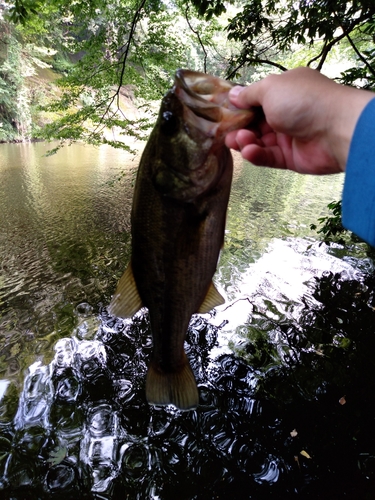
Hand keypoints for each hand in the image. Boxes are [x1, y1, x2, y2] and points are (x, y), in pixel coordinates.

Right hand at [225, 67, 373, 173]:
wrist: (335, 129)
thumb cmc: (303, 101)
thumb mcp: (270, 89)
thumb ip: (249, 94)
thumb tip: (233, 94)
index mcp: (284, 91)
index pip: (256, 100)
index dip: (240, 107)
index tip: (222, 114)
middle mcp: (286, 112)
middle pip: (255, 123)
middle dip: (239, 127)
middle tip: (225, 133)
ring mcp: (288, 136)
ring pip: (259, 141)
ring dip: (245, 141)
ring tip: (237, 142)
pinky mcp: (290, 158)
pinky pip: (268, 156)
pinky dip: (257, 155)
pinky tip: (249, 152)